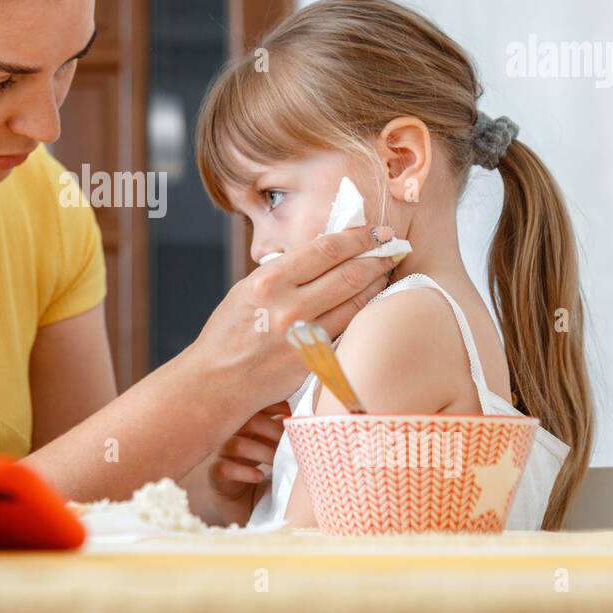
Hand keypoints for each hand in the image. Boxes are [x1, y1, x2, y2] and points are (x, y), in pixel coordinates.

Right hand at [184, 224, 398, 416]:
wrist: (218, 381)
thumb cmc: (230, 333)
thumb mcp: (247, 290)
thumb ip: (284, 273)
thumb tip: (324, 254)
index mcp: (269, 282)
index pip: (326, 250)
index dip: (358, 236)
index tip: (376, 231)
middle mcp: (289, 308)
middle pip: (349, 274)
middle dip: (378, 256)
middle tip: (394, 246)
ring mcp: (305, 337)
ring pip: (357, 302)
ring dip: (378, 283)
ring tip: (387, 270)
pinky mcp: (316, 361)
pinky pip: (350, 329)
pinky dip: (366, 312)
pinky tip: (373, 302)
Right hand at [208, 399, 290, 502]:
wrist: (241, 505)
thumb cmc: (261, 474)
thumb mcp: (273, 451)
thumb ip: (282, 435)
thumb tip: (305, 420)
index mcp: (246, 426)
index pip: (256, 406)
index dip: (275, 405)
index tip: (294, 414)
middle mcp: (231, 436)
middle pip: (248, 421)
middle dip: (274, 430)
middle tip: (291, 444)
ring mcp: (221, 455)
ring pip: (237, 444)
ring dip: (263, 452)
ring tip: (279, 463)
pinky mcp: (216, 475)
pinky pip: (225, 468)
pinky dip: (246, 472)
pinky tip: (260, 477)